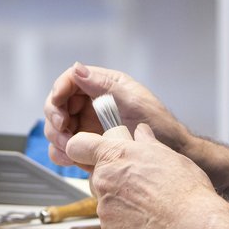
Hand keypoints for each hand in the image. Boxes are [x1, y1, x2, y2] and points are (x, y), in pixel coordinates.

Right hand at [43, 62, 188, 167]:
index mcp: (104, 85)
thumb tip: (78, 69)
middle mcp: (93, 103)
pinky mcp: (89, 144)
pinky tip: (71, 159)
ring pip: (57, 127)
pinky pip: (65, 147)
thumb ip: (105, 86)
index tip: (59, 110)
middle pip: (58, 105)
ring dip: (57, 139)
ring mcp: (89, 124)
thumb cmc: (160, 125)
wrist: (173, 153)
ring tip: (70, 149)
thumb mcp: (134, 102)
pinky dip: (62, 153)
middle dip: (56, 119)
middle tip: (64, 133)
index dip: (59, 92)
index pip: (70, 81)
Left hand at [64, 123, 219, 228]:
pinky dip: (127, 225)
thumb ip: (147, 143)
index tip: (94, 153)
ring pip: (107, 202)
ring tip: (151, 208)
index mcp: (115, 156)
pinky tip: (149, 223)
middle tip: (139, 184)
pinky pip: (113, 225)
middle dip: (112, 179)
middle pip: (97, 177)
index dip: (85, 149)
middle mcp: (104, 181)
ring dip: (122, 203)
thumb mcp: (169, 156)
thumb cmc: (184, 191)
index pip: (79, 146)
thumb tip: (141, 132)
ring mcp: (104, 209)